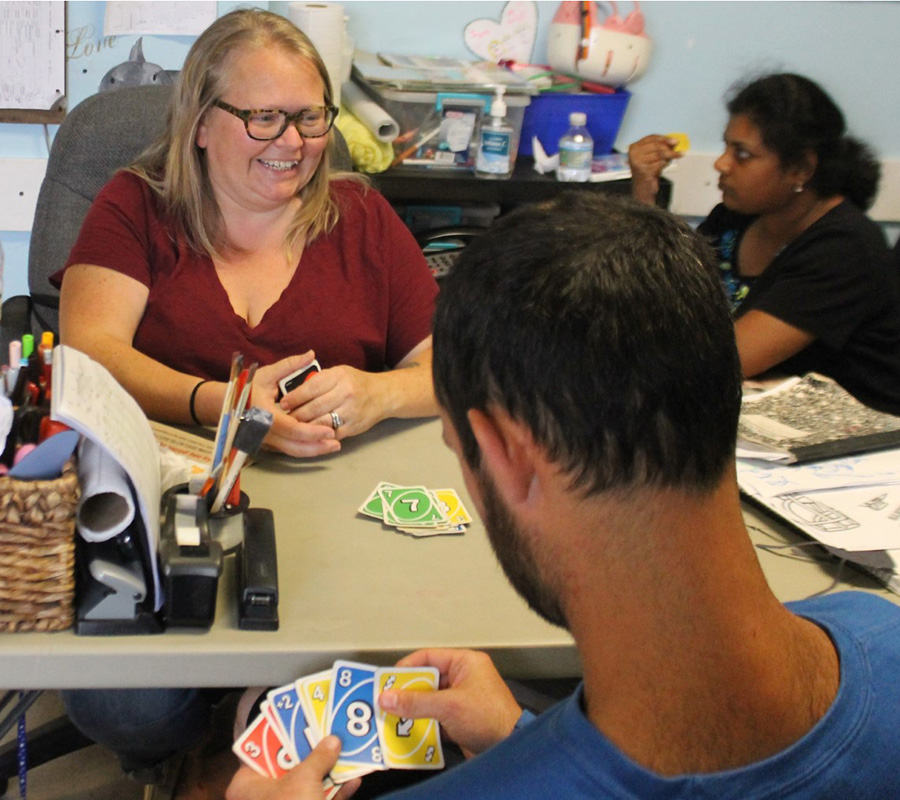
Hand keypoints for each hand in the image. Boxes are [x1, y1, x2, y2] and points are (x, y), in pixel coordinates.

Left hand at [226, 736, 359, 799]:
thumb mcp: (304, 780)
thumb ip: (319, 757)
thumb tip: (332, 740)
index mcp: (247, 785)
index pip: (260, 750)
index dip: (282, 733)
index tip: (302, 717)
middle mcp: (261, 798)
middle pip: (287, 766)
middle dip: (311, 751)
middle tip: (329, 729)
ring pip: (306, 785)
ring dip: (327, 771)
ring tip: (347, 750)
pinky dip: (335, 792)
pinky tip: (354, 780)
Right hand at [251, 353, 340, 457]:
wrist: (224, 405)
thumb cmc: (246, 387)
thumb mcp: (267, 374)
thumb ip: (290, 365)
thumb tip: (311, 354)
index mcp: (265, 414)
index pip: (292, 428)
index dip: (312, 432)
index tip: (330, 431)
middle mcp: (266, 432)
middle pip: (294, 446)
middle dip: (317, 446)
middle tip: (336, 444)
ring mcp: (267, 441)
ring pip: (292, 451)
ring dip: (313, 451)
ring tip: (333, 446)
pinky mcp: (269, 444)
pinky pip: (289, 450)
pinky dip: (305, 449)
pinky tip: (320, 445)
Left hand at [280, 365, 383, 440]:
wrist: (382, 395)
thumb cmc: (355, 382)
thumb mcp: (338, 372)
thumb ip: (318, 379)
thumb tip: (293, 389)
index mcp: (339, 377)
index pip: (312, 387)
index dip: (295, 396)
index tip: (283, 403)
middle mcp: (345, 393)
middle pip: (314, 407)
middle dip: (296, 414)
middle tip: (284, 418)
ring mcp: (350, 411)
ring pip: (321, 422)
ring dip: (304, 427)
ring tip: (293, 427)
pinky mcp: (353, 426)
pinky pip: (331, 433)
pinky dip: (318, 435)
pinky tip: (309, 435)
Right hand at [378, 649, 521, 758]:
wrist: (510, 749)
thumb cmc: (491, 718)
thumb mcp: (449, 706)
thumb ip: (416, 702)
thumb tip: (388, 698)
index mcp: (466, 663)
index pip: (429, 657)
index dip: (407, 667)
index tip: (388, 680)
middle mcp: (464, 678)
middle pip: (427, 680)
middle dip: (407, 693)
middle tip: (388, 702)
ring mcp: (463, 700)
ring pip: (430, 701)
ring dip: (414, 711)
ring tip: (395, 718)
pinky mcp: (461, 720)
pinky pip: (436, 718)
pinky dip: (424, 725)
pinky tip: (410, 732)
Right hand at [628, 134, 683, 204]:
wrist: (642, 188)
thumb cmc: (647, 170)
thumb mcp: (651, 155)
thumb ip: (658, 147)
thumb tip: (673, 142)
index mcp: (634, 147)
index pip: (651, 138)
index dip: (664, 138)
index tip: (675, 141)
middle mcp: (634, 154)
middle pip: (656, 145)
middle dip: (669, 148)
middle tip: (678, 150)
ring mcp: (638, 163)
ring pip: (660, 154)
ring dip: (670, 156)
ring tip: (675, 157)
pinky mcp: (645, 171)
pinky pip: (660, 163)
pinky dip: (666, 163)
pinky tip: (666, 165)